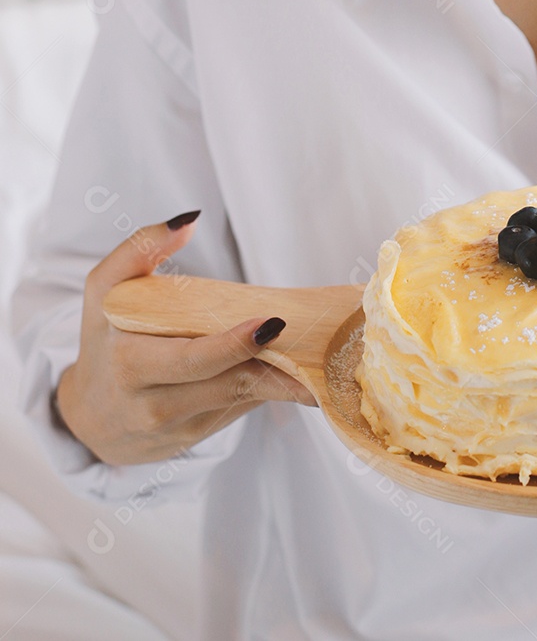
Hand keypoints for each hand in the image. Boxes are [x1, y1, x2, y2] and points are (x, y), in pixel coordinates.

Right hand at [54, 212, 316, 465]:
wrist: (91, 417)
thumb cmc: (104, 339)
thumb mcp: (105, 290)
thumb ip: (139, 248)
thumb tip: (189, 220)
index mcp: (131, 364)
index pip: (191, 359)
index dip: (234, 346)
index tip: (272, 324)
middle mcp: (154, 404)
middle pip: (227, 385)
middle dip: (274, 369)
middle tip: (315, 347)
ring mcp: (179, 427)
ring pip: (242, 401)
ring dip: (285, 384)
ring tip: (326, 366)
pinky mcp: (197, 437)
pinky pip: (241, 410)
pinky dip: (271, 391)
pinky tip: (304, 378)